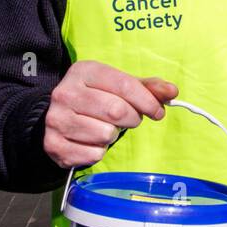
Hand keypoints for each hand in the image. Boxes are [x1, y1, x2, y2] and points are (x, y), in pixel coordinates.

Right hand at [43, 60, 178, 168]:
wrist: (54, 117)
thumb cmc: (96, 98)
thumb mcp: (118, 85)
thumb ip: (147, 88)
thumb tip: (173, 92)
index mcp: (84, 71)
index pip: (125, 85)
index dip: (148, 101)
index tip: (157, 111)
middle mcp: (65, 93)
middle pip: (117, 111)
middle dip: (132, 118)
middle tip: (129, 119)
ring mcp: (56, 120)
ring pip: (105, 134)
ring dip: (113, 135)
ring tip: (105, 127)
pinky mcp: (53, 145)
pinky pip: (93, 154)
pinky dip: (100, 151)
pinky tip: (91, 140)